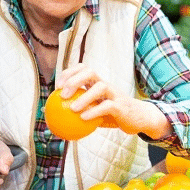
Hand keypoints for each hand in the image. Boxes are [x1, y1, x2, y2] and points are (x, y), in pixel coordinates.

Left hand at [56, 63, 171, 138]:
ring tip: (72, 108)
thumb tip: (52, 116)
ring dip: (84, 97)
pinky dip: (95, 111)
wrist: (138, 120)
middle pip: (90, 71)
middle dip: (75, 79)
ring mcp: (114, 94)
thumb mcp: (94, 112)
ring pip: (100, 87)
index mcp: (97, 83)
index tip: (57, 87)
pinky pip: (108, 106)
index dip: (69, 73)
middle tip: (62, 94)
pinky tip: (83, 118)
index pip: (83, 69)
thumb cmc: (112, 115)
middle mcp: (105, 85)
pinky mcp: (121, 106)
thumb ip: (77, 111)